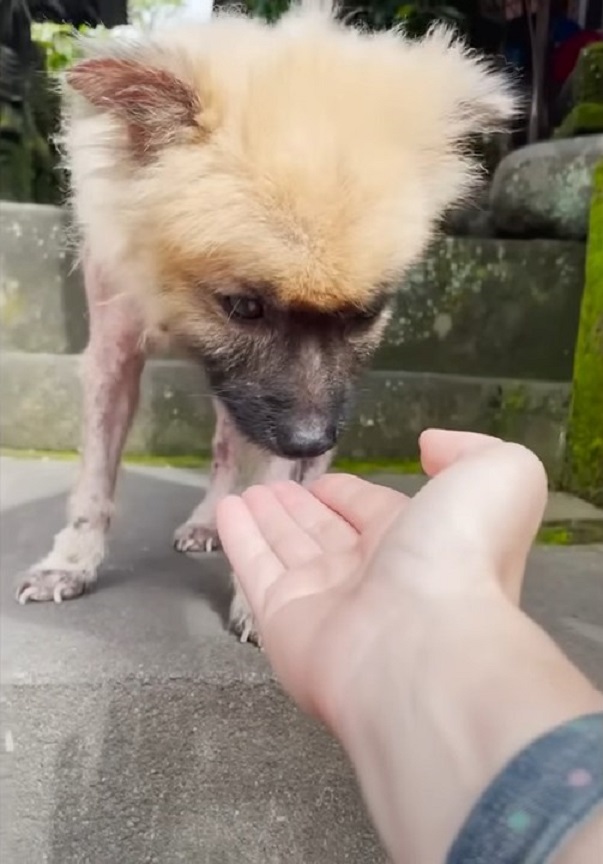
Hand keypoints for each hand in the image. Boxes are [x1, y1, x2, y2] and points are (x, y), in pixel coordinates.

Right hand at [216, 430, 547, 729]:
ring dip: (266, 519)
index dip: (349, 495)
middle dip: (300, 507)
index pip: (374, 512)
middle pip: (325, 533)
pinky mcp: (282, 624)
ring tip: (244, 492)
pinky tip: (225, 511)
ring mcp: (326, 603)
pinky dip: (239, 540)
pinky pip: (255, 571)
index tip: (326, 480)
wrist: (425, 646)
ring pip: (288, 549)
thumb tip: (429, 445)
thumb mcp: (495, 475)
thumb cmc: (462, 554)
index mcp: (420, 542)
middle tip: (272, 484)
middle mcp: (372, 575)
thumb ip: (468, 450)